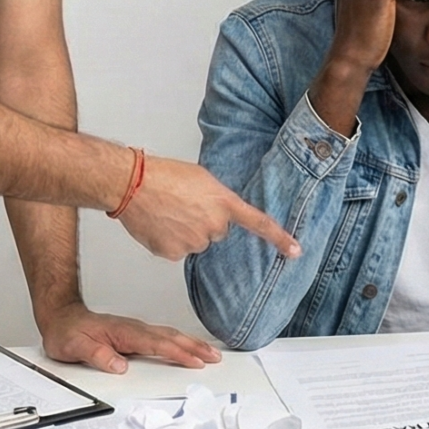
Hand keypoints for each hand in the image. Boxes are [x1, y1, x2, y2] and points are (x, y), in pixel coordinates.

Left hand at [36, 303, 220, 374]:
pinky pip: (163, 337)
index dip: (177, 353)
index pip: (156, 344)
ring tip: (210, 352)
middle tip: (215, 357)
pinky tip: (187, 346)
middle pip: (171, 337)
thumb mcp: (75, 347)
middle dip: (194, 347)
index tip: (195, 361)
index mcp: (124, 333)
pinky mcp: (135, 334)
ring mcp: (136, 330)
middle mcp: (134, 329)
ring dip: (191, 343)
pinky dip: (180, 341)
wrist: (61, 317)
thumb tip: (119, 365)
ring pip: (170, 335)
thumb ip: (98, 355)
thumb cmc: (68, 332)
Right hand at [114, 156, 300, 260]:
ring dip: (186, 232)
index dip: (279, 238)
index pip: (258, 223)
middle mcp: (214, 226)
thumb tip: (215, 214)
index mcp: (223, 203)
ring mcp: (195, 242)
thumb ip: (216, 199)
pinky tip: (159, 224)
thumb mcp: (202, 179)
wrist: (132, 183)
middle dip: (204, 222)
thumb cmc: (163, 174)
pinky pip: (178, 251)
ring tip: (169, 212)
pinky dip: (169, 241)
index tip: (296, 251)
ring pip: (197, 243)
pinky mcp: (175, 253)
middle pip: (217, 233)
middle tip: (183, 206)